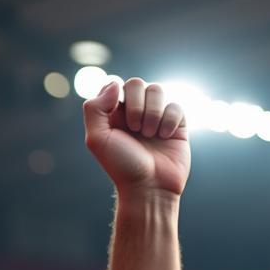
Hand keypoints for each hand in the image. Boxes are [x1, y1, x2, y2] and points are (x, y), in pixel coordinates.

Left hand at [84, 78, 189, 198]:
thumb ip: (94, 109)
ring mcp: (155, 116)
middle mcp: (134, 112)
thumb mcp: (97, 140)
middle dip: (136, 105)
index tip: (116, 115)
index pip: (114, 84)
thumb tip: (114, 85)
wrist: (149, 187)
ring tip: (150, 135)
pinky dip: (169, 120)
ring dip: (152, 113)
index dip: (116, 94)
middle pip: (136, 83)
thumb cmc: (121, 166)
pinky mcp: (175, 123)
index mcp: (112, 115)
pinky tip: (165, 136)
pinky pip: (175, 105)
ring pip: (157, 89)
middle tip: (135, 129)